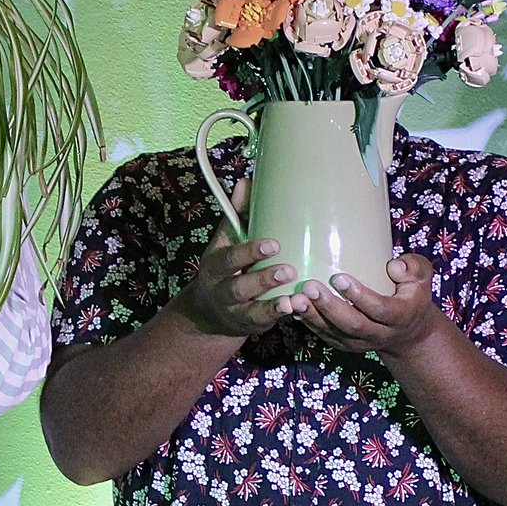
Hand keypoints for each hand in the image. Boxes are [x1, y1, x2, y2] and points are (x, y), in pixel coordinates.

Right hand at [167, 179, 308, 337]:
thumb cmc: (227, 265)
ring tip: (294, 298)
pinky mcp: (250, 325)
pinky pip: (264, 323)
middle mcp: (222, 289)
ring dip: (273, 305)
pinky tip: (296, 310)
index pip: (230, 257)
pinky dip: (279, 316)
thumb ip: (238, 215)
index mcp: (215, 263)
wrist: (210, 310)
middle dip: (263, 279)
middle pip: (239, 286)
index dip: (249, 251)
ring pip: (252, 310)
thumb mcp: (227, 241)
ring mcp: (235, 311)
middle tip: (288, 270)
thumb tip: (247, 180)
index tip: (273, 244)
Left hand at [299, 254, 444, 357]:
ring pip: (334, 333)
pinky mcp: (345, 344)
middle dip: (329, 307)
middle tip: (310, 287)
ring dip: (313, 317)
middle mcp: (379, 333)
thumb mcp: (422, 278)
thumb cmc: (411, 294)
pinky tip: (292, 307)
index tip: (338, 277)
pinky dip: (308, 323)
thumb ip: (414, 268)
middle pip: (352, 325)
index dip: (359, 296)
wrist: (408, 331)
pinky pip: (325, 335)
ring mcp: (360, 342)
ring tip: (295, 298)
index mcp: (399, 316)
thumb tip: (394, 266)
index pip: (379, 309)